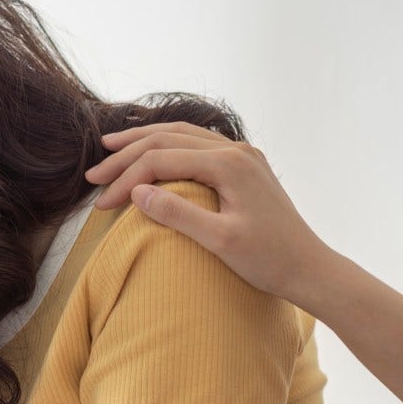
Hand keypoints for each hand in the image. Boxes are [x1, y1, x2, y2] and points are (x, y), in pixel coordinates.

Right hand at [83, 122, 330, 306]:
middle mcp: (236, 150)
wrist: (309, 267)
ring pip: (183, 136)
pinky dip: (169, 147)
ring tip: (112, 148)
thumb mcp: (219, 241)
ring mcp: (243, 155)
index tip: (101, 205)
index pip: (162, 160)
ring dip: (145, 142)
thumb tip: (136, 191)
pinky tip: (154, 153)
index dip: (126, 179)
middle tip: (93, 174)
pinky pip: (198, 145)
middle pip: (168, 139)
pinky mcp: (246, 166)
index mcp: (229, 163)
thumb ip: (177, 213)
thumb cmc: (268, 260)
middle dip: (127, 154)